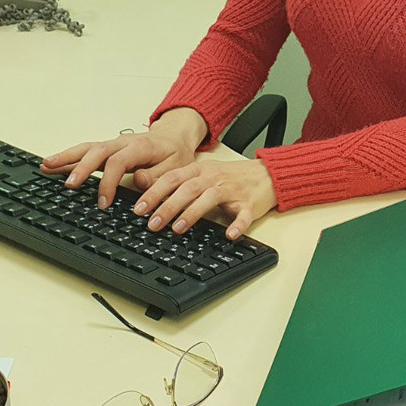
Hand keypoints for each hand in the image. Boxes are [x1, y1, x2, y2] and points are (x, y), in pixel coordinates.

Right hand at [40, 107, 207, 207]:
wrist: (174, 137)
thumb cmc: (175, 154)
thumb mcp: (176, 167)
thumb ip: (157, 176)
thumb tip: (138, 181)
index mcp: (140, 147)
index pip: (118, 162)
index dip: (109, 183)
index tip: (103, 203)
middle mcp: (122, 142)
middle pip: (97, 151)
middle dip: (81, 168)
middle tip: (69, 184)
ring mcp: (112, 144)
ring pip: (86, 148)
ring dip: (66, 157)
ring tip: (46, 166)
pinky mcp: (106, 148)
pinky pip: (85, 150)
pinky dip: (68, 157)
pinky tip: (52, 164)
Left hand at [133, 159, 277, 239]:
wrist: (266, 174)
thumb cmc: (230, 178)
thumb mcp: (202, 175)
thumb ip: (179, 183)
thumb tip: (149, 198)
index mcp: (199, 171)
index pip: (172, 179)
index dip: (153, 193)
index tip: (139, 209)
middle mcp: (213, 178)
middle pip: (187, 189)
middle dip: (167, 206)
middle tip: (152, 223)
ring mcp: (232, 190)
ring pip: (210, 198)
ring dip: (193, 213)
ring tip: (178, 228)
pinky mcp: (249, 204)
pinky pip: (244, 214)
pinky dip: (238, 225)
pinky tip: (230, 235)